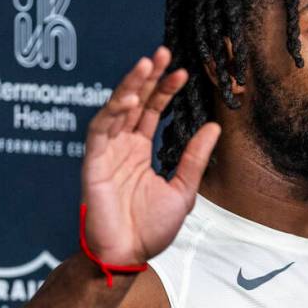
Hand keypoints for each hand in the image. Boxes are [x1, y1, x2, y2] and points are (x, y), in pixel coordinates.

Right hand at [81, 46, 220, 265]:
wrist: (127, 255)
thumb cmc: (151, 228)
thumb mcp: (183, 189)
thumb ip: (194, 157)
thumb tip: (213, 126)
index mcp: (140, 151)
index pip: (152, 111)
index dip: (165, 90)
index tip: (182, 71)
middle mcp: (122, 147)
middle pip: (134, 103)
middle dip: (146, 78)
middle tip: (162, 53)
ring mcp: (106, 153)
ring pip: (115, 110)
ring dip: (129, 86)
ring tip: (146, 64)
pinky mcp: (93, 163)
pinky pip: (100, 132)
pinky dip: (112, 114)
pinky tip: (128, 100)